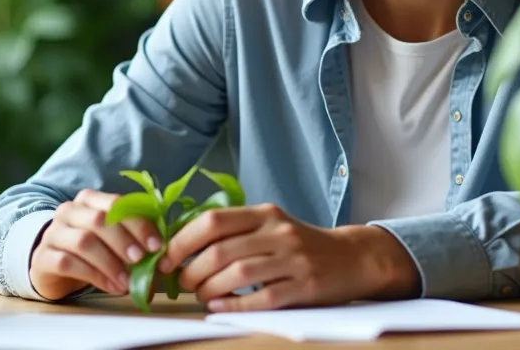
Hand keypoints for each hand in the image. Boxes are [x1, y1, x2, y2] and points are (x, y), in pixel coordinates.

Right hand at [29, 189, 162, 300]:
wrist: (53, 265)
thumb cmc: (91, 250)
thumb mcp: (113, 239)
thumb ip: (135, 239)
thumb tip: (164, 254)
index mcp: (90, 200)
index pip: (116, 203)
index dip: (139, 224)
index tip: (157, 245)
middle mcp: (69, 211)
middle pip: (99, 220)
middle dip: (124, 241)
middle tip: (141, 260)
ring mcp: (53, 233)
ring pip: (84, 242)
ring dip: (111, 263)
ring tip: (127, 282)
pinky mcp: (43, 257)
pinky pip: (69, 263)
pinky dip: (95, 276)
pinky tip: (111, 286)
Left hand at [157, 203, 419, 311]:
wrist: (353, 258)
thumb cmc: (302, 244)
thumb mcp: (272, 226)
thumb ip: (238, 232)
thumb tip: (185, 248)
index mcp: (265, 213)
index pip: (213, 221)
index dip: (183, 241)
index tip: (166, 259)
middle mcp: (278, 232)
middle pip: (220, 251)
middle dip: (192, 271)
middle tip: (183, 284)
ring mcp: (293, 259)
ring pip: (237, 274)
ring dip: (210, 289)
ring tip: (201, 296)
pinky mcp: (304, 286)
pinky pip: (261, 298)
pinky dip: (235, 304)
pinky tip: (221, 307)